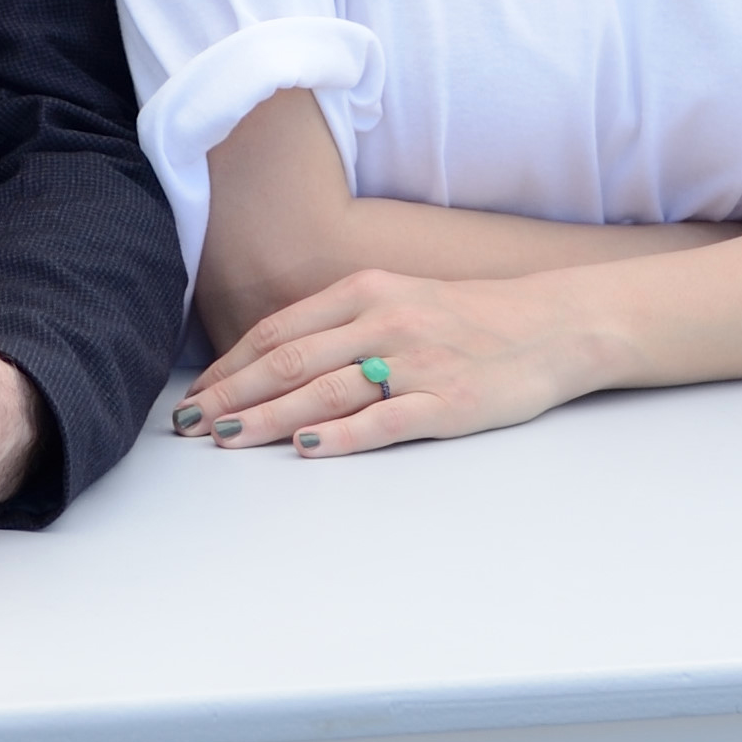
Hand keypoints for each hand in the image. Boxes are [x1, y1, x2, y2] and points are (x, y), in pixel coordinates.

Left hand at [176, 260, 593, 455]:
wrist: (551, 325)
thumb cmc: (466, 319)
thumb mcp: (397, 300)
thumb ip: (340, 326)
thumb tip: (271, 361)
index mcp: (365, 293)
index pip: (278, 331)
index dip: (230, 366)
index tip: (195, 395)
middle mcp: (383, 323)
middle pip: (289, 361)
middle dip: (233, 395)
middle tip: (189, 425)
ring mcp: (415, 363)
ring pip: (325, 391)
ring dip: (269, 418)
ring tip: (226, 439)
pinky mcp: (447, 402)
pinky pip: (385, 420)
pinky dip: (342, 434)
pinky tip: (308, 448)